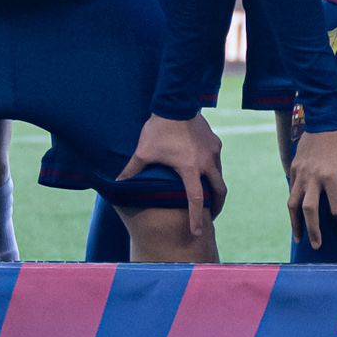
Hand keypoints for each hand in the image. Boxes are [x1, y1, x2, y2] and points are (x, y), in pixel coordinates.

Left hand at [122, 112, 227, 239]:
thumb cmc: (158, 129)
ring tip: (209, 195)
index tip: (198, 232)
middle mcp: (206, 163)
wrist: (176, 104)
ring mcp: (213, 152)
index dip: (196, 218)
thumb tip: (116, 183)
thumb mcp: (143, 152)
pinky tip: (204, 169)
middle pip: (220, 191)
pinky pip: (217, 161)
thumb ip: (132, 170)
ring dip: (216, 187)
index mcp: (189, 169)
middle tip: (211, 216)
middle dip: (217, 206)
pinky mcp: (215, 142)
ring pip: (220, 175)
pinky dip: (213, 170)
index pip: (196, 199)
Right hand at [286, 124, 336, 251]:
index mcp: (332, 177)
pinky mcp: (294, 167)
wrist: (328, 116)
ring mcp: (301, 172)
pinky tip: (297, 214)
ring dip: (295, 222)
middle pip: (309, 212)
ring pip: (293, 203)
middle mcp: (313, 177)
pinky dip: (294, 205)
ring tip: (299, 237)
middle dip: (313, 232)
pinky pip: (292, 191)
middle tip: (317, 246)